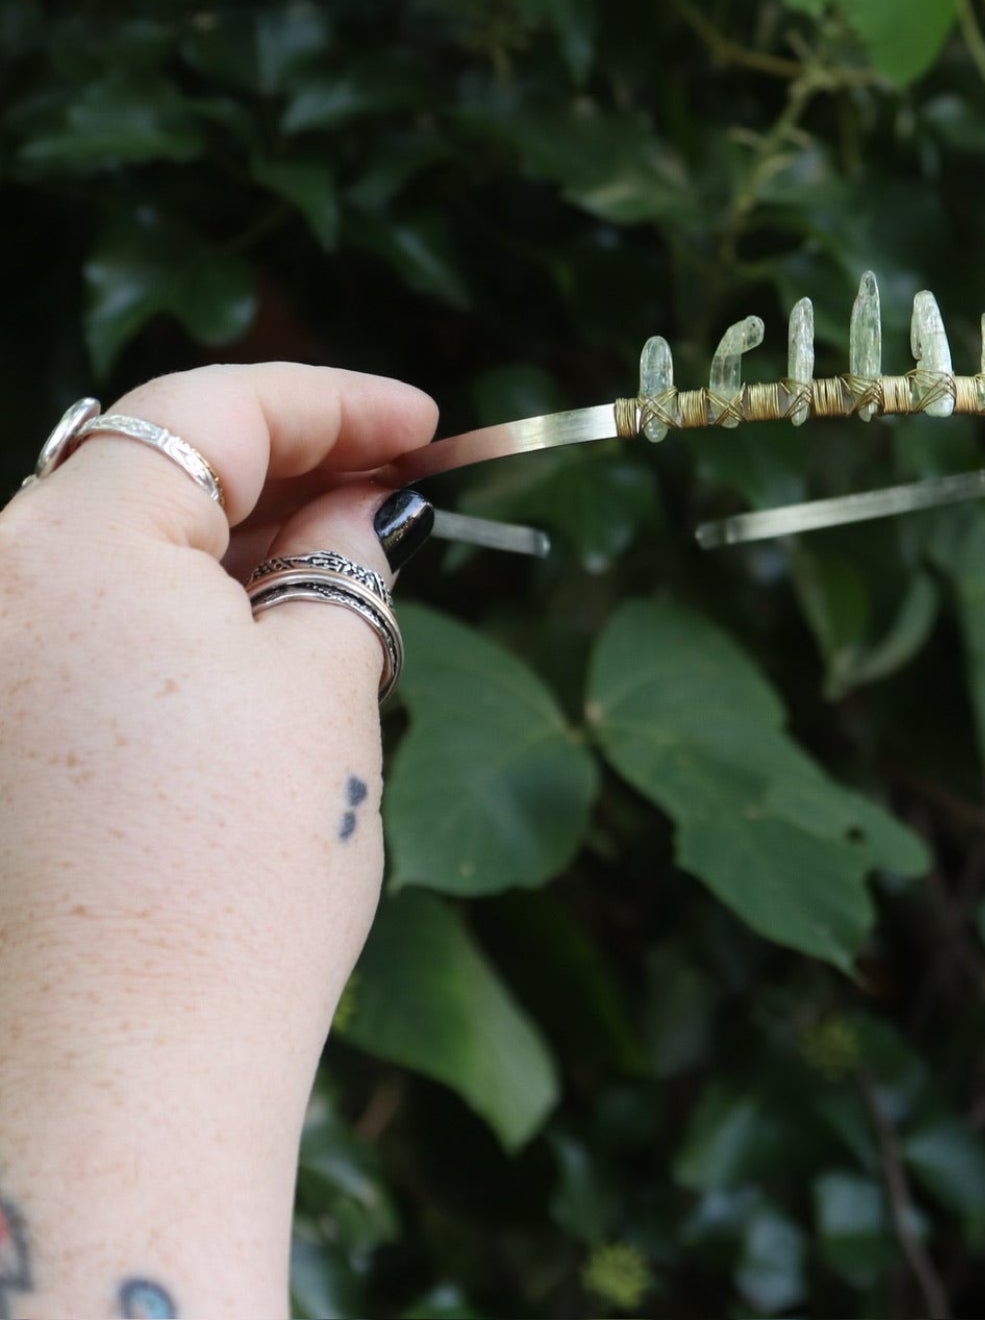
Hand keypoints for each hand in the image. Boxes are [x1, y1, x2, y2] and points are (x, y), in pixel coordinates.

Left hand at [0, 364, 435, 1316]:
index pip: (208, 409)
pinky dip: (171, 614)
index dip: (333, 401)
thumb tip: (353, 510)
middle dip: (283, 470)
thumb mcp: (325, 689)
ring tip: (341, 571)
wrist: (116, 1079)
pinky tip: (256, 642)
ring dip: (229, 545)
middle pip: (149, 472)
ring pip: (112, 549)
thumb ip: (341, 565)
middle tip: (394, 493)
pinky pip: (78, 626)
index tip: (421, 422)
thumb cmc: (235, 878)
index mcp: (66, 543)